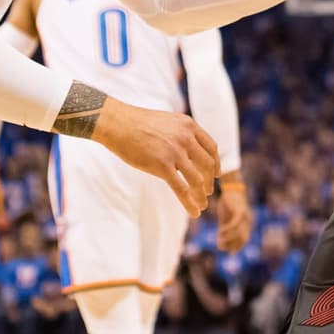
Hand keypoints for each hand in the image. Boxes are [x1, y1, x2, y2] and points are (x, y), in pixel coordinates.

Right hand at [93, 98, 219, 216]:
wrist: (118, 123)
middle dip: (209, 181)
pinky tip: (194, 212)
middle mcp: (186, 138)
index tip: (216, 174)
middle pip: (207, 165)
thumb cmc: (137, 123)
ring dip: (202, 195)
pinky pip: (183, 189)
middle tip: (207, 192)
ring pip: (197, 179)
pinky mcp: (162, 166)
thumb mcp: (167, 121)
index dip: (216, 163)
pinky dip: (190, 203)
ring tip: (202, 204)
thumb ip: (180, 133)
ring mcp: (175, 152)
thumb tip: (187, 150)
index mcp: (188, 126)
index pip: (211, 148)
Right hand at [216, 181, 253, 252]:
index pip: (244, 240)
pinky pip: (235, 224)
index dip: (237, 247)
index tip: (228, 252)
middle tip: (221, 246)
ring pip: (238, 233)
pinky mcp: (240, 211)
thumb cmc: (227, 204)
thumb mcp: (225, 220)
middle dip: (232, 245)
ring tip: (219, 238)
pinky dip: (227, 229)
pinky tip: (220, 231)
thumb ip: (224, 231)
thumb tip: (220, 244)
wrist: (230, 189)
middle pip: (243, 239)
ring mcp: (245, 217)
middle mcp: (248, 222)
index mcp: (246, 224)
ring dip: (228, 238)